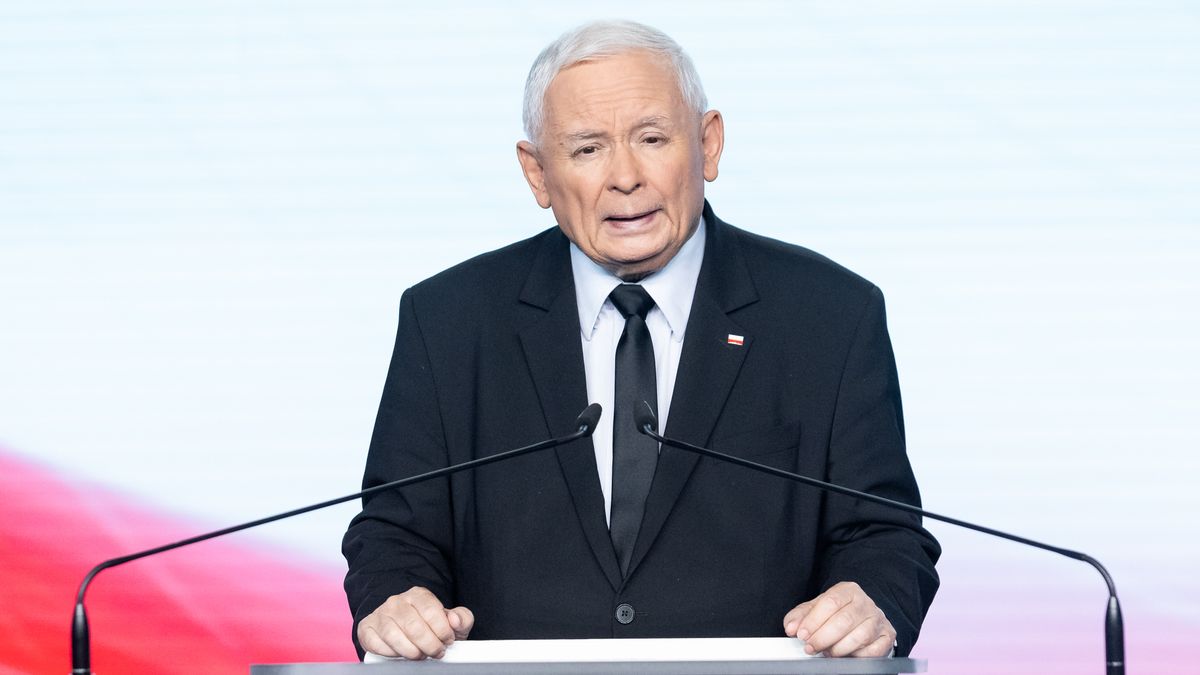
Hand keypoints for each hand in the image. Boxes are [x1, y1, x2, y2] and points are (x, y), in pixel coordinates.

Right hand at [357, 586, 474, 659]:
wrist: (404, 629)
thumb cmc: (430, 626)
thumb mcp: (450, 621)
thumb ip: (461, 618)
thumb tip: (455, 620)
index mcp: (418, 595)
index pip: (431, 611)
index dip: (442, 630)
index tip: (448, 641)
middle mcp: (397, 601)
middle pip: (413, 626)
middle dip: (429, 644)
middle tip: (436, 652)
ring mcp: (380, 614)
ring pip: (394, 636)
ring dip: (411, 651)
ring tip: (420, 655)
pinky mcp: (367, 629)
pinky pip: (377, 644)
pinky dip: (391, 653)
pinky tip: (401, 654)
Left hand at [783, 581, 894, 656]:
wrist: (864, 617)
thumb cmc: (838, 613)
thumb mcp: (818, 609)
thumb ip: (801, 616)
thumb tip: (791, 627)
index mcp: (848, 590)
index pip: (830, 603)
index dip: (814, 620)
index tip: (801, 634)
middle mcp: (866, 603)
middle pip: (844, 620)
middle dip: (823, 637)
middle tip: (810, 647)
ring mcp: (878, 619)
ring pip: (860, 636)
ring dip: (839, 648)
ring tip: (826, 652)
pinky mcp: (887, 636)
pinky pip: (873, 650)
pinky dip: (857, 655)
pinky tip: (846, 655)